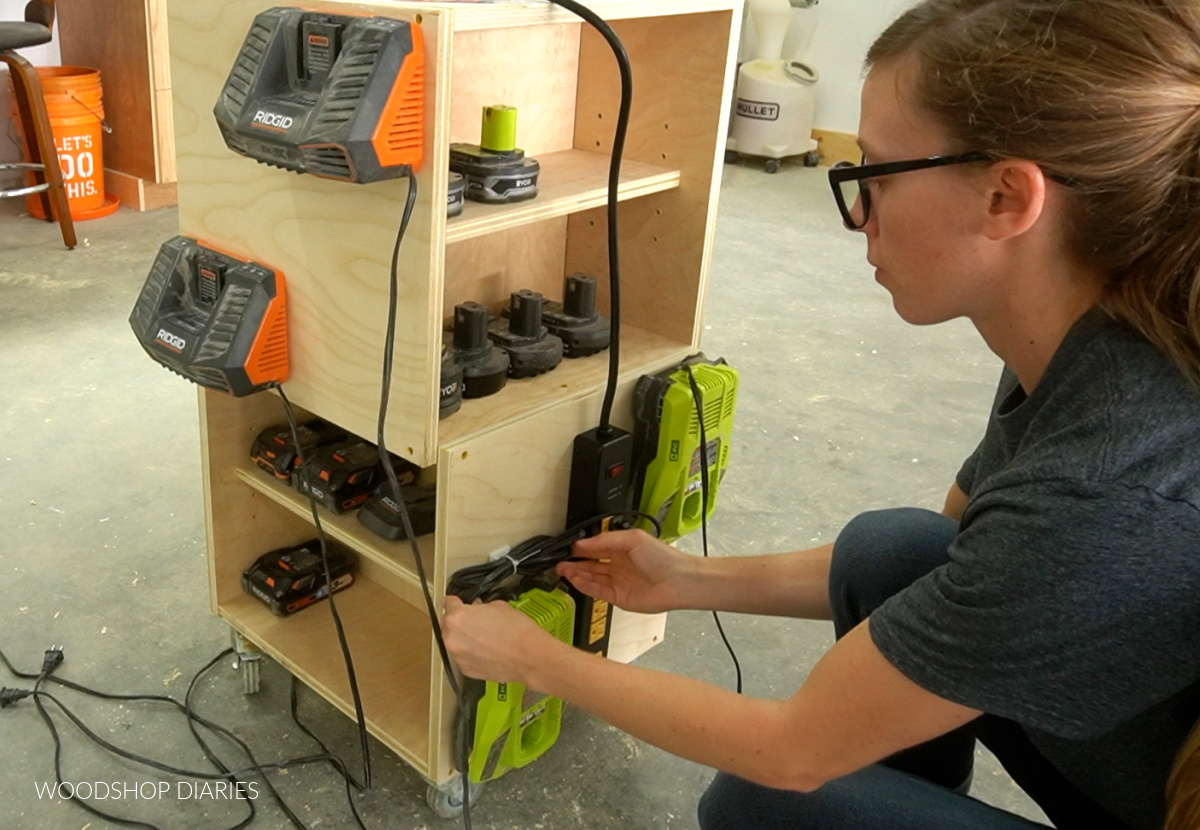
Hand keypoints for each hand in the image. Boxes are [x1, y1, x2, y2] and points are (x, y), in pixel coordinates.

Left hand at [442, 595, 564, 684]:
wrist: (528, 656)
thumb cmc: (516, 628)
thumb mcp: (499, 607)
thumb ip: (481, 607)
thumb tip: (477, 609)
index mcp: (458, 617)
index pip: (448, 603)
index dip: (456, 602)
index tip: (459, 603)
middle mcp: (452, 637)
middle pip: (447, 624)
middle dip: (458, 621)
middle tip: (474, 622)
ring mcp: (457, 656)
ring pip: (454, 643)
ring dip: (463, 639)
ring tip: (482, 639)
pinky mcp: (465, 670)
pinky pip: (463, 658)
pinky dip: (470, 654)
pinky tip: (486, 652)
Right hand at [556, 529, 692, 613]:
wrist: (678, 582)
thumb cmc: (663, 558)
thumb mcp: (632, 540)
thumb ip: (605, 541)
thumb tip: (584, 543)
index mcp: (622, 548)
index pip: (595, 547)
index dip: (580, 547)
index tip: (566, 547)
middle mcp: (619, 565)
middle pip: (591, 563)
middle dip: (574, 562)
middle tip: (559, 561)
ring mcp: (618, 582)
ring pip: (592, 577)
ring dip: (576, 573)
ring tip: (562, 569)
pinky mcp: (619, 597)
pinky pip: (597, 591)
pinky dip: (585, 586)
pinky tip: (575, 579)